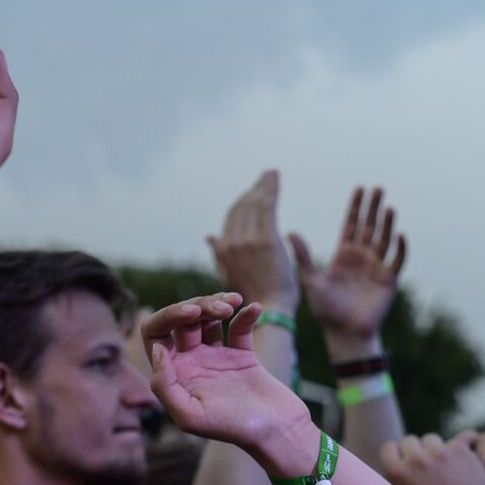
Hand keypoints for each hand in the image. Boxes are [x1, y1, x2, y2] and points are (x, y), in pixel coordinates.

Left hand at [142, 294, 311, 469]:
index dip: (168, 316)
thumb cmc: (233, 428)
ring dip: (216, 304)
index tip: (193, 314)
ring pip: (206, 318)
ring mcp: (216, 358)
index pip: (155, 335)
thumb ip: (164, 385)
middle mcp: (191, 364)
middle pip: (181, 320)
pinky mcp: (242, 355)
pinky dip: (245, 313)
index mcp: (175, 375)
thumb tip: (157, 349)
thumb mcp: (190, 416)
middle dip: (197, 305)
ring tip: (233, 304)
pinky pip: (238, 326)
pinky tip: (255, 308)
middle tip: (220, 309)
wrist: (277, 431)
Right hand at [206, 170, 298, 313]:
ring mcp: (247, 241)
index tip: (255, 190)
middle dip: (254, 190)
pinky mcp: (265, 239)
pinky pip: (266, 206)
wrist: (270, 310)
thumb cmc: (256, 297)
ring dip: (263, 185)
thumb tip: (209, 236)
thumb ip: (220, 253)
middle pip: (242, 207)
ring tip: (272, 174)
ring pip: (254, 204)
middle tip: (266, 177)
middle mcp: (231, 243)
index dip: (243, 201)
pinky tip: (274, 177)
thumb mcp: (231, 275)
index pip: (232, 217)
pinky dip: (270, 188)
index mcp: (223, 250)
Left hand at [290, 187, 405, 353]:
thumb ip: (303, 257)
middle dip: (373, 208)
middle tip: (377, 188)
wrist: (343, 333)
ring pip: (384, 240)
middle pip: (370, 227)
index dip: (356, 207)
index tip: (360, 189)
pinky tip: (399, 234)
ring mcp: (377, 267)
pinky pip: (397, 260)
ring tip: (388, 206)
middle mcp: (362, 257)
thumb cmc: (327, 310)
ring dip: (387, 224)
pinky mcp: (389, 280)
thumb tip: (289, 231)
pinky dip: (400, 248)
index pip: (352, 225)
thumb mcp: (311, 280)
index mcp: (344, 255)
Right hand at [379, 432, 484, 484]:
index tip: (406, 464)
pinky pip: (459, 438)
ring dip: (435, 449)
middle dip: (416, 452)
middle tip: (427, 469)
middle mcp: (415, 459)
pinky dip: (462, 447)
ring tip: (444, 468)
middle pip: (409, 441)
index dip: (398, 455)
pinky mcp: (459, 450)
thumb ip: (395, 477)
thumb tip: (392, 457)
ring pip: (431, 439)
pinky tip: (462, 459)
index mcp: (396, 472)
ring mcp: (438, 453)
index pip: (389, 447)